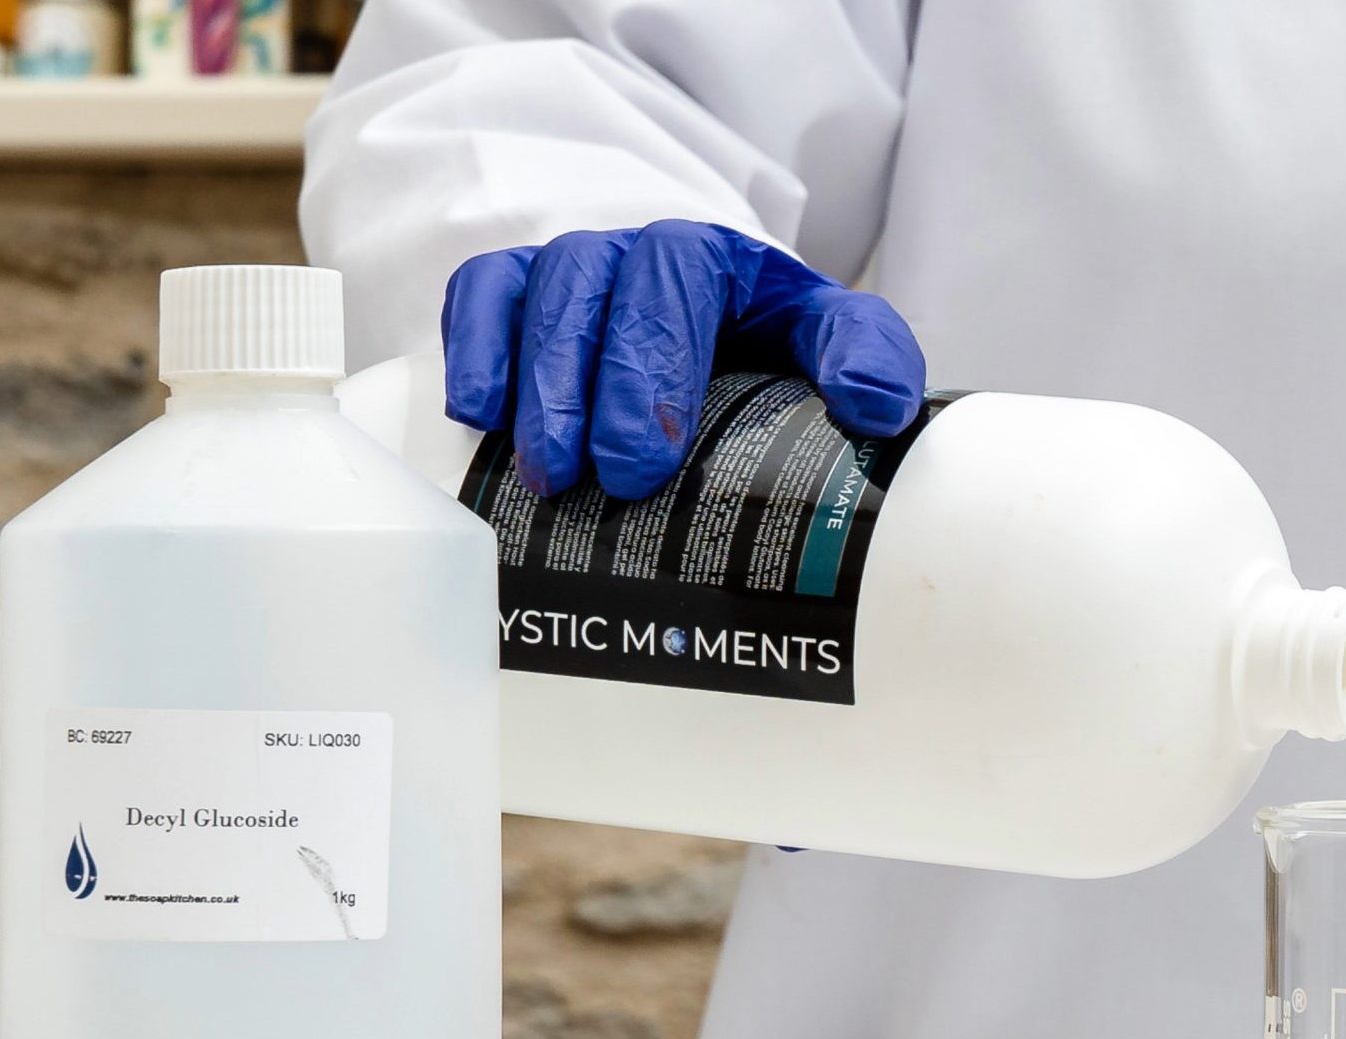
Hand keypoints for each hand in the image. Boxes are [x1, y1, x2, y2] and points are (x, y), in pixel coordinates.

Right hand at [441, 220, 926, 498]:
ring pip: (533, 294)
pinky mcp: (521, 293)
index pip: (680, 282)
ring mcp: (575, 271)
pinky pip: (481, 293)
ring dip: (533, 385)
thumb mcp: (838, 345)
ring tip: (543, 474)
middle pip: (594, 289)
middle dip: (589, 388)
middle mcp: (637, 254)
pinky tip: (476, 414)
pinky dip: (472, 346)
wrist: (739, 348)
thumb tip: (873, 404)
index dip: (655, 365)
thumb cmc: (781, 353)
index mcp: (719, 260)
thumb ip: (870, 357)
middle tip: (598, 477)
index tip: (651, 458)